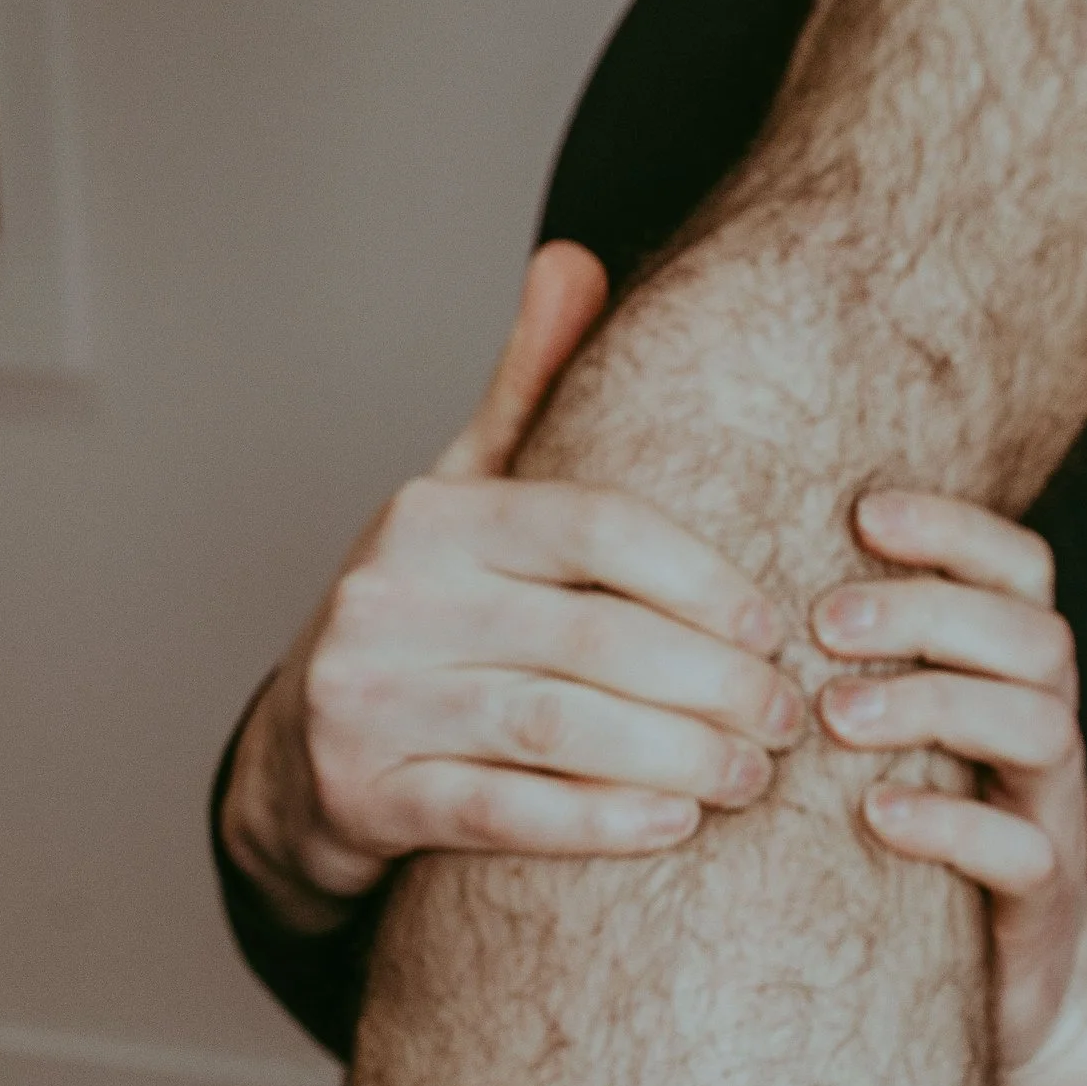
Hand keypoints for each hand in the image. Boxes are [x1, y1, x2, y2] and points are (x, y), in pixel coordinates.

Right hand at [221, 242, 802, 923]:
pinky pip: (502, 813)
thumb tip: (574, 258)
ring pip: (554, 727)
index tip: (776, 625)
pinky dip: (598, 823)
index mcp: (432, 516)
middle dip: (712, 681)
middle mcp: (388, 598)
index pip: (595, 527)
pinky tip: (674, 827)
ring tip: (753, 776)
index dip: (701, 579)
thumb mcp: (463, 498)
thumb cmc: (426, 619)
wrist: (298, 759)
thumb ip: (527, 390)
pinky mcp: (365, 798)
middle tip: (789, 716)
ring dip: (674, 756)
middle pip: (590, 635)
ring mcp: (369, 702)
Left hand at [812, 493, 1086, 1085]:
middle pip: (1035, 633)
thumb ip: (844, 662)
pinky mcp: (1042, 899)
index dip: (954, 528)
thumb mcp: (888, 733)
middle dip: (928, 612)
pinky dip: (951, 823)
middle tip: (824, 624)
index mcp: (1010, 672)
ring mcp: (1051, 811)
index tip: (864, 513)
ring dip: (935, 703)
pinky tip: (878, 815)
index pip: (1020, 568)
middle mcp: (1044, 726)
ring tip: (837, 718)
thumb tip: (718, 581)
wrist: (1005, 989)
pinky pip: (1023, 849)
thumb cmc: (911, 832)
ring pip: (1042, 724)